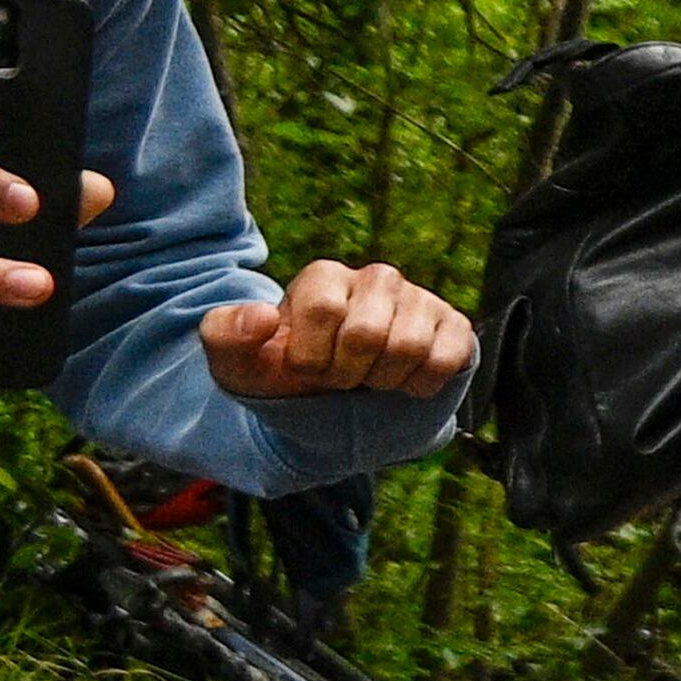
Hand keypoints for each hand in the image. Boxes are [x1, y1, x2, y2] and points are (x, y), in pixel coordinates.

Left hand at [202, 258, 474, 400]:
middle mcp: (377, 279)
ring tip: (371, 378)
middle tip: (342, 378)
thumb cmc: (288, 378)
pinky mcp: (454, 327)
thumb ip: (225, 334)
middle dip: (349, 373)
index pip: (324, 309)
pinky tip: (403, 381)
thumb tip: (262, 317)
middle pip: (369, 333)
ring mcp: (421, 301)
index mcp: (324, 277)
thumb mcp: (237, 364)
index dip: (314, 356)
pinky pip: (447, 357)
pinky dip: (421, 384)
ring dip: (384, 381)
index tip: (307, 369)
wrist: (338, 403)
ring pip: (410, 346)